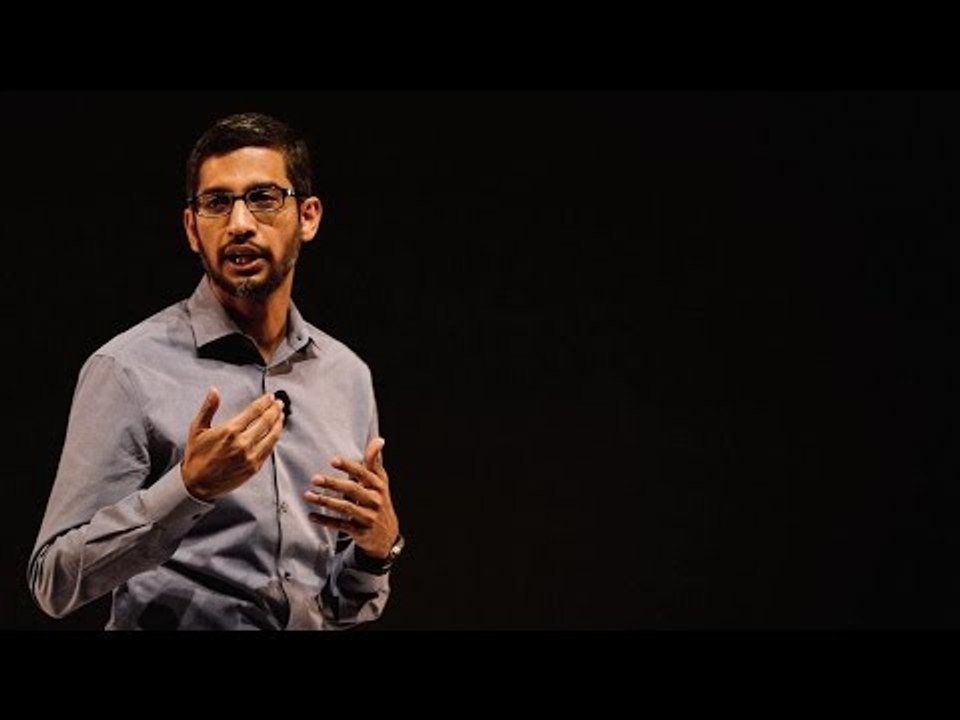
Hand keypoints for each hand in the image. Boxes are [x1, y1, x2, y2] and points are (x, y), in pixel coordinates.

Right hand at [181, 387, 285, 500]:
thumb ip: (208, 408)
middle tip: (279, 403)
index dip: (264, 402)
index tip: (270, 397)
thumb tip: (214, 390)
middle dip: (275, 410)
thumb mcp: (197, 429)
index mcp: (230, 431)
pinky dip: (275, 438)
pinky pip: (269, 449)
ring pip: (272, 435)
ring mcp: (250, 456)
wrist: (197, 484)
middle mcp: (242, 443)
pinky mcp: (254, 467)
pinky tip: (276, 432)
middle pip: (266, 421)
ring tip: (281, 415)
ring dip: (278, 423)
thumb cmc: (196, 456)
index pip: (254, 411)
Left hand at [304, 437, 399, 558]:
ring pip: (346, 508)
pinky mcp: (360, 532)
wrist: (387, 535)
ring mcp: (368, 517)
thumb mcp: (379, 482)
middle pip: (353, 490)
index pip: (364, 473)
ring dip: (326, 501)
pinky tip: (312, 516)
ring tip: (308, 495)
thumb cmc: (379, 501)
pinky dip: (326, 520)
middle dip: (333, 483)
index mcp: (379, 486)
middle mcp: (375, 500)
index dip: (349, 467)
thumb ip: (374, 461)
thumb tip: (378, 439)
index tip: (333, 460)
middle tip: (314, 478)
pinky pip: (341, 525)